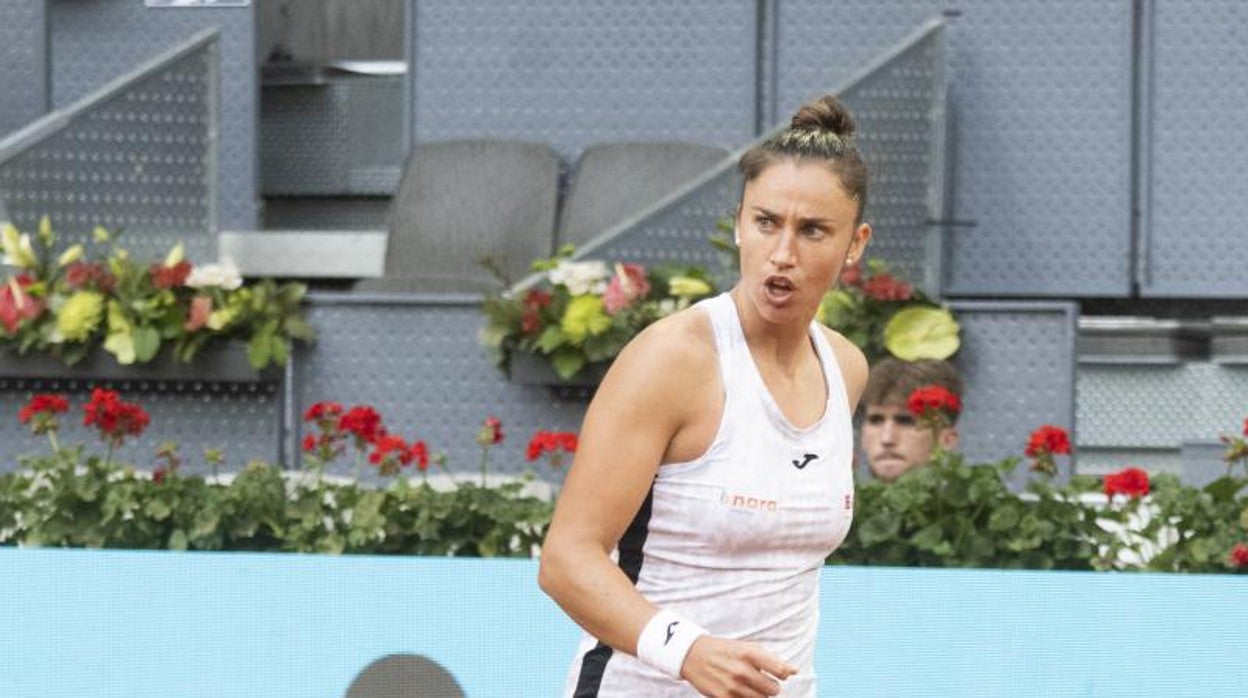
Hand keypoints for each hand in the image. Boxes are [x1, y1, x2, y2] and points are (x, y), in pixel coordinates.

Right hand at [679, 635, 796, 696]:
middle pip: (773, 690)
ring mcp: (732, 686)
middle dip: (770, 686)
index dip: (782, 674)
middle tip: (760, 680)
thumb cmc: (725, 650)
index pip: (780, 670)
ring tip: (749, 685)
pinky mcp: (723, 697)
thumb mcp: (747, 647)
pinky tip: (740, 691)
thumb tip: (794, 671)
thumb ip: (771, 659)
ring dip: (759, 695)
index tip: (777, 673)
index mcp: (749, 653)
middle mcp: (741, 670)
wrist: (693, 655)